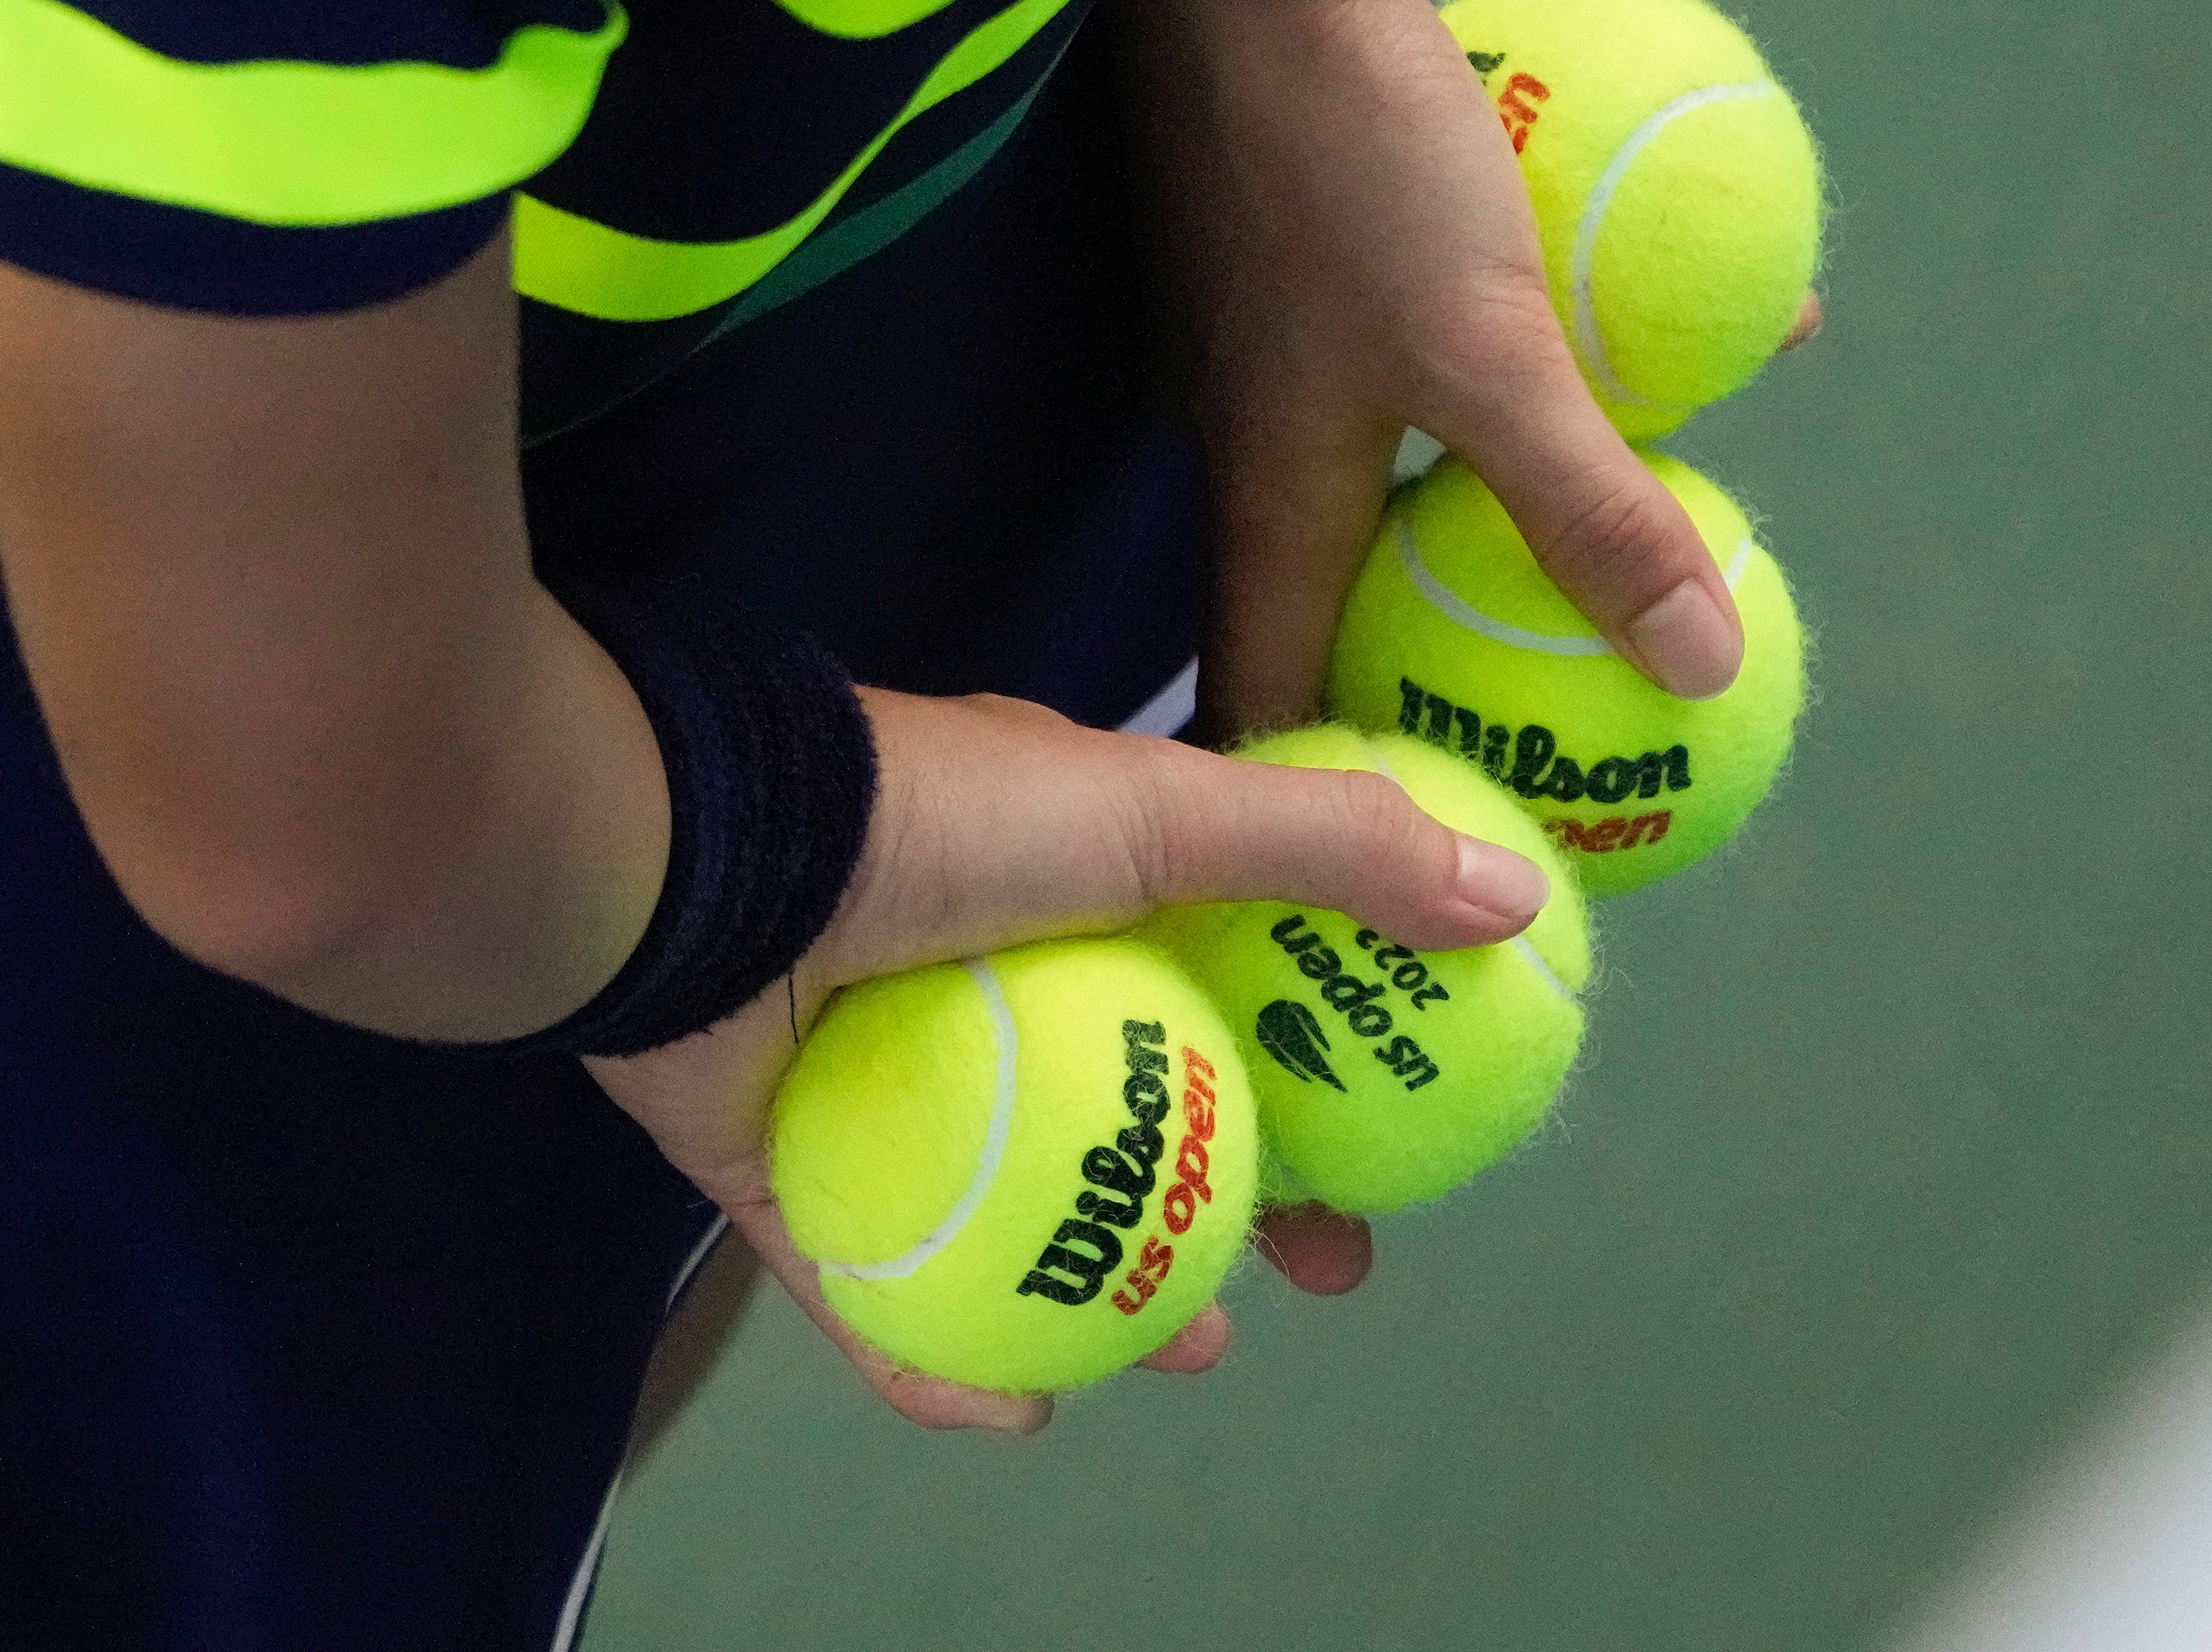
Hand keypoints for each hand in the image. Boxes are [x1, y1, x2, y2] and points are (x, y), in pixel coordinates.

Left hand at [584, 684, 1549, 1433]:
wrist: (697, 858)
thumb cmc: (932, 819)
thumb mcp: (1157, 810)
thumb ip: (1328, 848)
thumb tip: (1514, 902)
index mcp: (1064, 887)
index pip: (1216, 992)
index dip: (1314, 1073)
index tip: (1389, 1151)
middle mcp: (978, 977)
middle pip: (1132, 1117)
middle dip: (1232, 1203)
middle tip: (1303, 1281)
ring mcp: (877, 1077)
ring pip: (1017, 1214)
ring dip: (1111, 1292)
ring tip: (1180, 1351)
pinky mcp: (783, 1164)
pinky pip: (876, 1283)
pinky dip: (940, 1354)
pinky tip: (1015, 1402)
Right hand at [1120, 0, 1752, 739]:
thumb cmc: (1352, 166)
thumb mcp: (1494, 350)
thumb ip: (1588, 509)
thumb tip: (1697, 666)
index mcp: (1275, 492)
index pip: (1268, 698)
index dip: (1327, 798)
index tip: (1409, 867)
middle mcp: (1269, 435)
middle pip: (1356, 590)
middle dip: (1449, 666)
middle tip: (1564, 729)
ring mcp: (1297, 337)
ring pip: (1422, 463)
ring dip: (1528, 507)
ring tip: (1658, 548)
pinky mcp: (1335, 247)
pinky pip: (1466, 346)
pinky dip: (1560, 366)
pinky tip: (1696, 334)